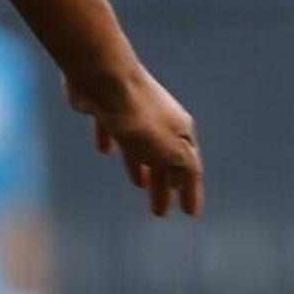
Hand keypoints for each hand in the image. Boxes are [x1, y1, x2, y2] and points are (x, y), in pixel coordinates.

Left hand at [72, 65, 201, 215]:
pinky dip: (111, 142)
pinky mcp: (105, 108)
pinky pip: (110, 129)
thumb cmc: (141, 119)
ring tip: (138, 185)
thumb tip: (186, 185)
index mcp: (180, 132)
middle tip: (159, 212)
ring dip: (140, 166)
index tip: (190, 213)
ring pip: (139, 147)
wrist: (105, 80)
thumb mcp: (172, 151)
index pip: (189, 169)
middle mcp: (160, 121)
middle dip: (163, 186)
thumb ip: (184, 170)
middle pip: (163, 160)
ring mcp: (132, 114)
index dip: (189, 192)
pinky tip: (104, 150)